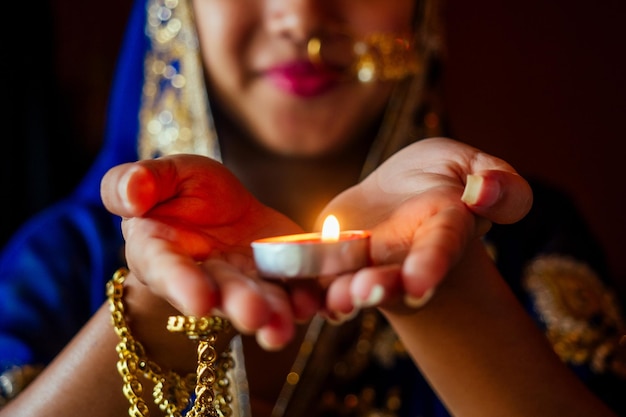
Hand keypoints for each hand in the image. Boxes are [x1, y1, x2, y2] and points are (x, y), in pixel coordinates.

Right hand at [100, 154, 318, 348]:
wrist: (219, 208)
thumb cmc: (179, 193)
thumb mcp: (162, 176)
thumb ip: (136, 183)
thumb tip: (130, 197)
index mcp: (162, 254)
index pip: (169, 271)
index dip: (183, 286)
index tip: (199, 302)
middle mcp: (204, 278)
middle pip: (222, 294)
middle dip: (239, 305)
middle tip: (256, 317)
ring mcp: (245, 282)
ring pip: (261, 300)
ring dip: (276, 314)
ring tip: (288, 324)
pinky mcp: (279, 277)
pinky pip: (295, 290)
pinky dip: (309, 297)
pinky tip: (320, 302)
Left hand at [317, 137, 532, 316]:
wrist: (398, 194)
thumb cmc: (439, 178)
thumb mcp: (469, 166)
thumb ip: (499, 184)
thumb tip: (485, 193)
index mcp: (442, 230)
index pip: (441, 247)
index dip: (431, 265)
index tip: (419, 283)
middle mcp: (404, 257)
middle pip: (395, 279)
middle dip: (382, 288)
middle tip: (366, 292)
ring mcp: (368, 264)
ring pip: (356, 285)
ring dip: (345, 295)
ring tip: (336, 300)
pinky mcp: (334, 263)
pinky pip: (322, 279)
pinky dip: (312, 289)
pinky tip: (301, 294)